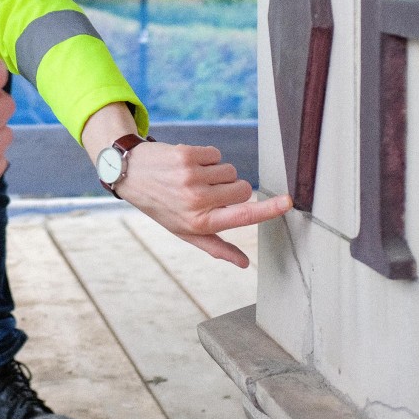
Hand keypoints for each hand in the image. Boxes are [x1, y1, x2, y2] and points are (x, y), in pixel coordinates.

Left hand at [116, 141, 291, 267]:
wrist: (130, 174)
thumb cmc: (162, 207)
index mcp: (200, 223)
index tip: (287, 202)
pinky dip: (207, 158)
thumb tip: (244, 264)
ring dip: (218, 173)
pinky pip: (217, 154)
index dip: (268, 210)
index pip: (242, 217)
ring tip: (194, 179)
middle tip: (208, 192)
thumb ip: (218, 247)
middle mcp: (197, 201)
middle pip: (243, 188)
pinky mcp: (187, 154)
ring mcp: (191, 176)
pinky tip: (188, 165)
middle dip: (233, 189)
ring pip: (231, 170)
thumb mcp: (185, 232)